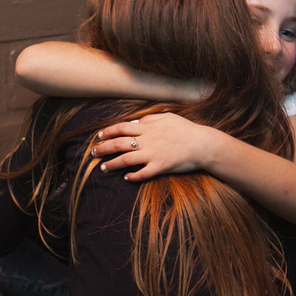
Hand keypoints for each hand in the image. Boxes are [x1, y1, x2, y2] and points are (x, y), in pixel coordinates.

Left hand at [91, 113, 215, 180]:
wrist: (202, 144)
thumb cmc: (186, 129)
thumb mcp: (167, 118)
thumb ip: (149, 120)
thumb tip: (135, 124)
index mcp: (147, 128)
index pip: (121, 128)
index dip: (108, 132)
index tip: (99, 136)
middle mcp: (147, 141)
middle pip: (118, 144)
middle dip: (103, 148)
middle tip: (93, 153)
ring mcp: (152, 154)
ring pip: (126, 160)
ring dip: (112, 164)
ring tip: (102, 168)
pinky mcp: (160, 167)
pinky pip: (142, 173)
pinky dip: (133, 176)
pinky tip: (126, 178)